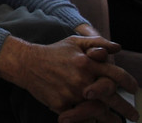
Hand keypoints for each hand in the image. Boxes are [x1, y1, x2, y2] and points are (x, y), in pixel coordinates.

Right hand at [0, 35, 137, 114]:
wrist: (27, 63)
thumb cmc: (53, 52)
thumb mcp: (74, 42)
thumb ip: (97, 42)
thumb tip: (118, 48)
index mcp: (87, 62)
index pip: (116, 75)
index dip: (129, 83)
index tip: (134, 89)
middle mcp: (82, 79)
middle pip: (112, 97)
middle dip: (126, 108)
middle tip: (134, 115)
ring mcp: (72, 94)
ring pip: (99, 111)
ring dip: (111, 119)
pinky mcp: (62, 105)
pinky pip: (80, 117)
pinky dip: (88, 120)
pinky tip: (94, 122)